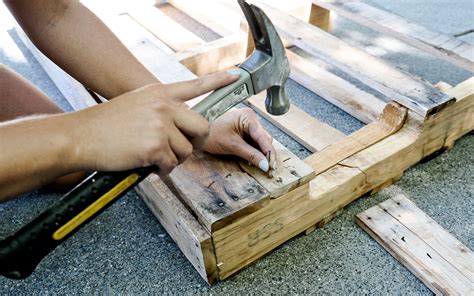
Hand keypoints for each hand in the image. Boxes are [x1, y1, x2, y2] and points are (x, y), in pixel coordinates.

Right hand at [70, 71, 238, 174]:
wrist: (79, 136)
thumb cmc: (105, 125)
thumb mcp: (136, 104)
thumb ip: (160, 110)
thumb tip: (180, 127)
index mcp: (159, 93)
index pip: (195, 85)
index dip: (218, 81)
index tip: (235, 76)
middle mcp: (164, 106)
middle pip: (202, 127)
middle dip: (196, 143)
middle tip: (182, 150)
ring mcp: (160, 125)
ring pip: (187, 151)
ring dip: (174, 160)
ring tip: (154, 158)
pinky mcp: (155, 146)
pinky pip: (171, 165)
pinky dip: (162, 170)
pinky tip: (147, 165)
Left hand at [204, 108, 275, 171]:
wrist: (197, 133)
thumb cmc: (211, 134)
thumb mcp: (233, 146)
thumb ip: (251, 155)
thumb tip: (265, 164)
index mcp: (248, 117)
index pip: (264, 137)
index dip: (269, 153)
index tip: (272, 165)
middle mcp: (250, 118)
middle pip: (265, 139)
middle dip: (266, 154)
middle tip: (268, 169)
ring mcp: (248, 124)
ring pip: (260, 141)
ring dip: (261, 154)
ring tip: (260, 166)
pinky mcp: (244, 130)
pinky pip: (254, 142)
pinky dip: (254, 151)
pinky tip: (253, 160)